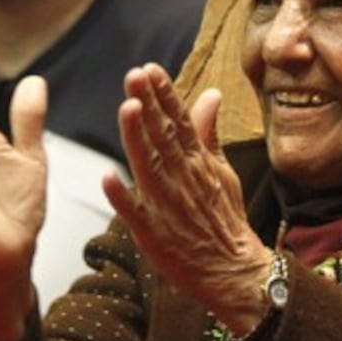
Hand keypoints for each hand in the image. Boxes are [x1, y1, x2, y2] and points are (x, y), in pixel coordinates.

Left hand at [101, 65, 270, 333]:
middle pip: (162, 136)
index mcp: (197, 162)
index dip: (165, 94)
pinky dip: (121, 195)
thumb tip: (210, 94)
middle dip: (149, 104)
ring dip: (137, 138)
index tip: (151, 69)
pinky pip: (134, 212)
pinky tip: (107, 176)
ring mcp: (166, 205)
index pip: (179, 121)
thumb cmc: (224, 220)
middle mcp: (181, 178)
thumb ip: (208, 133)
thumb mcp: (222, 171)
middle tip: (134, 76)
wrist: (234, 271)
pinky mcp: (152, 232)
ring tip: (128, 109)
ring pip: (148, 165)